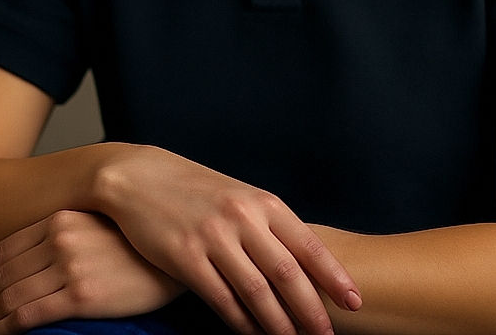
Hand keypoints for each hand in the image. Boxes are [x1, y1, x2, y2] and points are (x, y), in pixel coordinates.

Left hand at [0, 210, 183, 334]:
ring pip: (9, 296)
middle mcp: (62, 238)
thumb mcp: (97, 228)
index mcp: (63, 218)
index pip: (4, 250)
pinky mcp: (81, 295)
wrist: (173, 260)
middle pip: (1, 274)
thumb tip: (31, 259)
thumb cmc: (136, 248)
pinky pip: (26, 316)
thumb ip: (65, 234)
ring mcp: (71, 266)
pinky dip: (2, 330)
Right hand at [102, 146, 361, 334]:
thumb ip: (267, 225)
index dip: (333, 276)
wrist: (140, 176)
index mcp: (262, 201)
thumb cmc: (195, 189)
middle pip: (287, 272)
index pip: (308, 243)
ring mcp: (213, 236)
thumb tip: (302, 262)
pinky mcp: (185, 256)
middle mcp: (242, 217)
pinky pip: (220, 299)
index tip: (354, 301)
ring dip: (278, 325)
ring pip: (256, 291)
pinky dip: (240, 323)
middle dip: (312, 310)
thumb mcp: (238, 196)